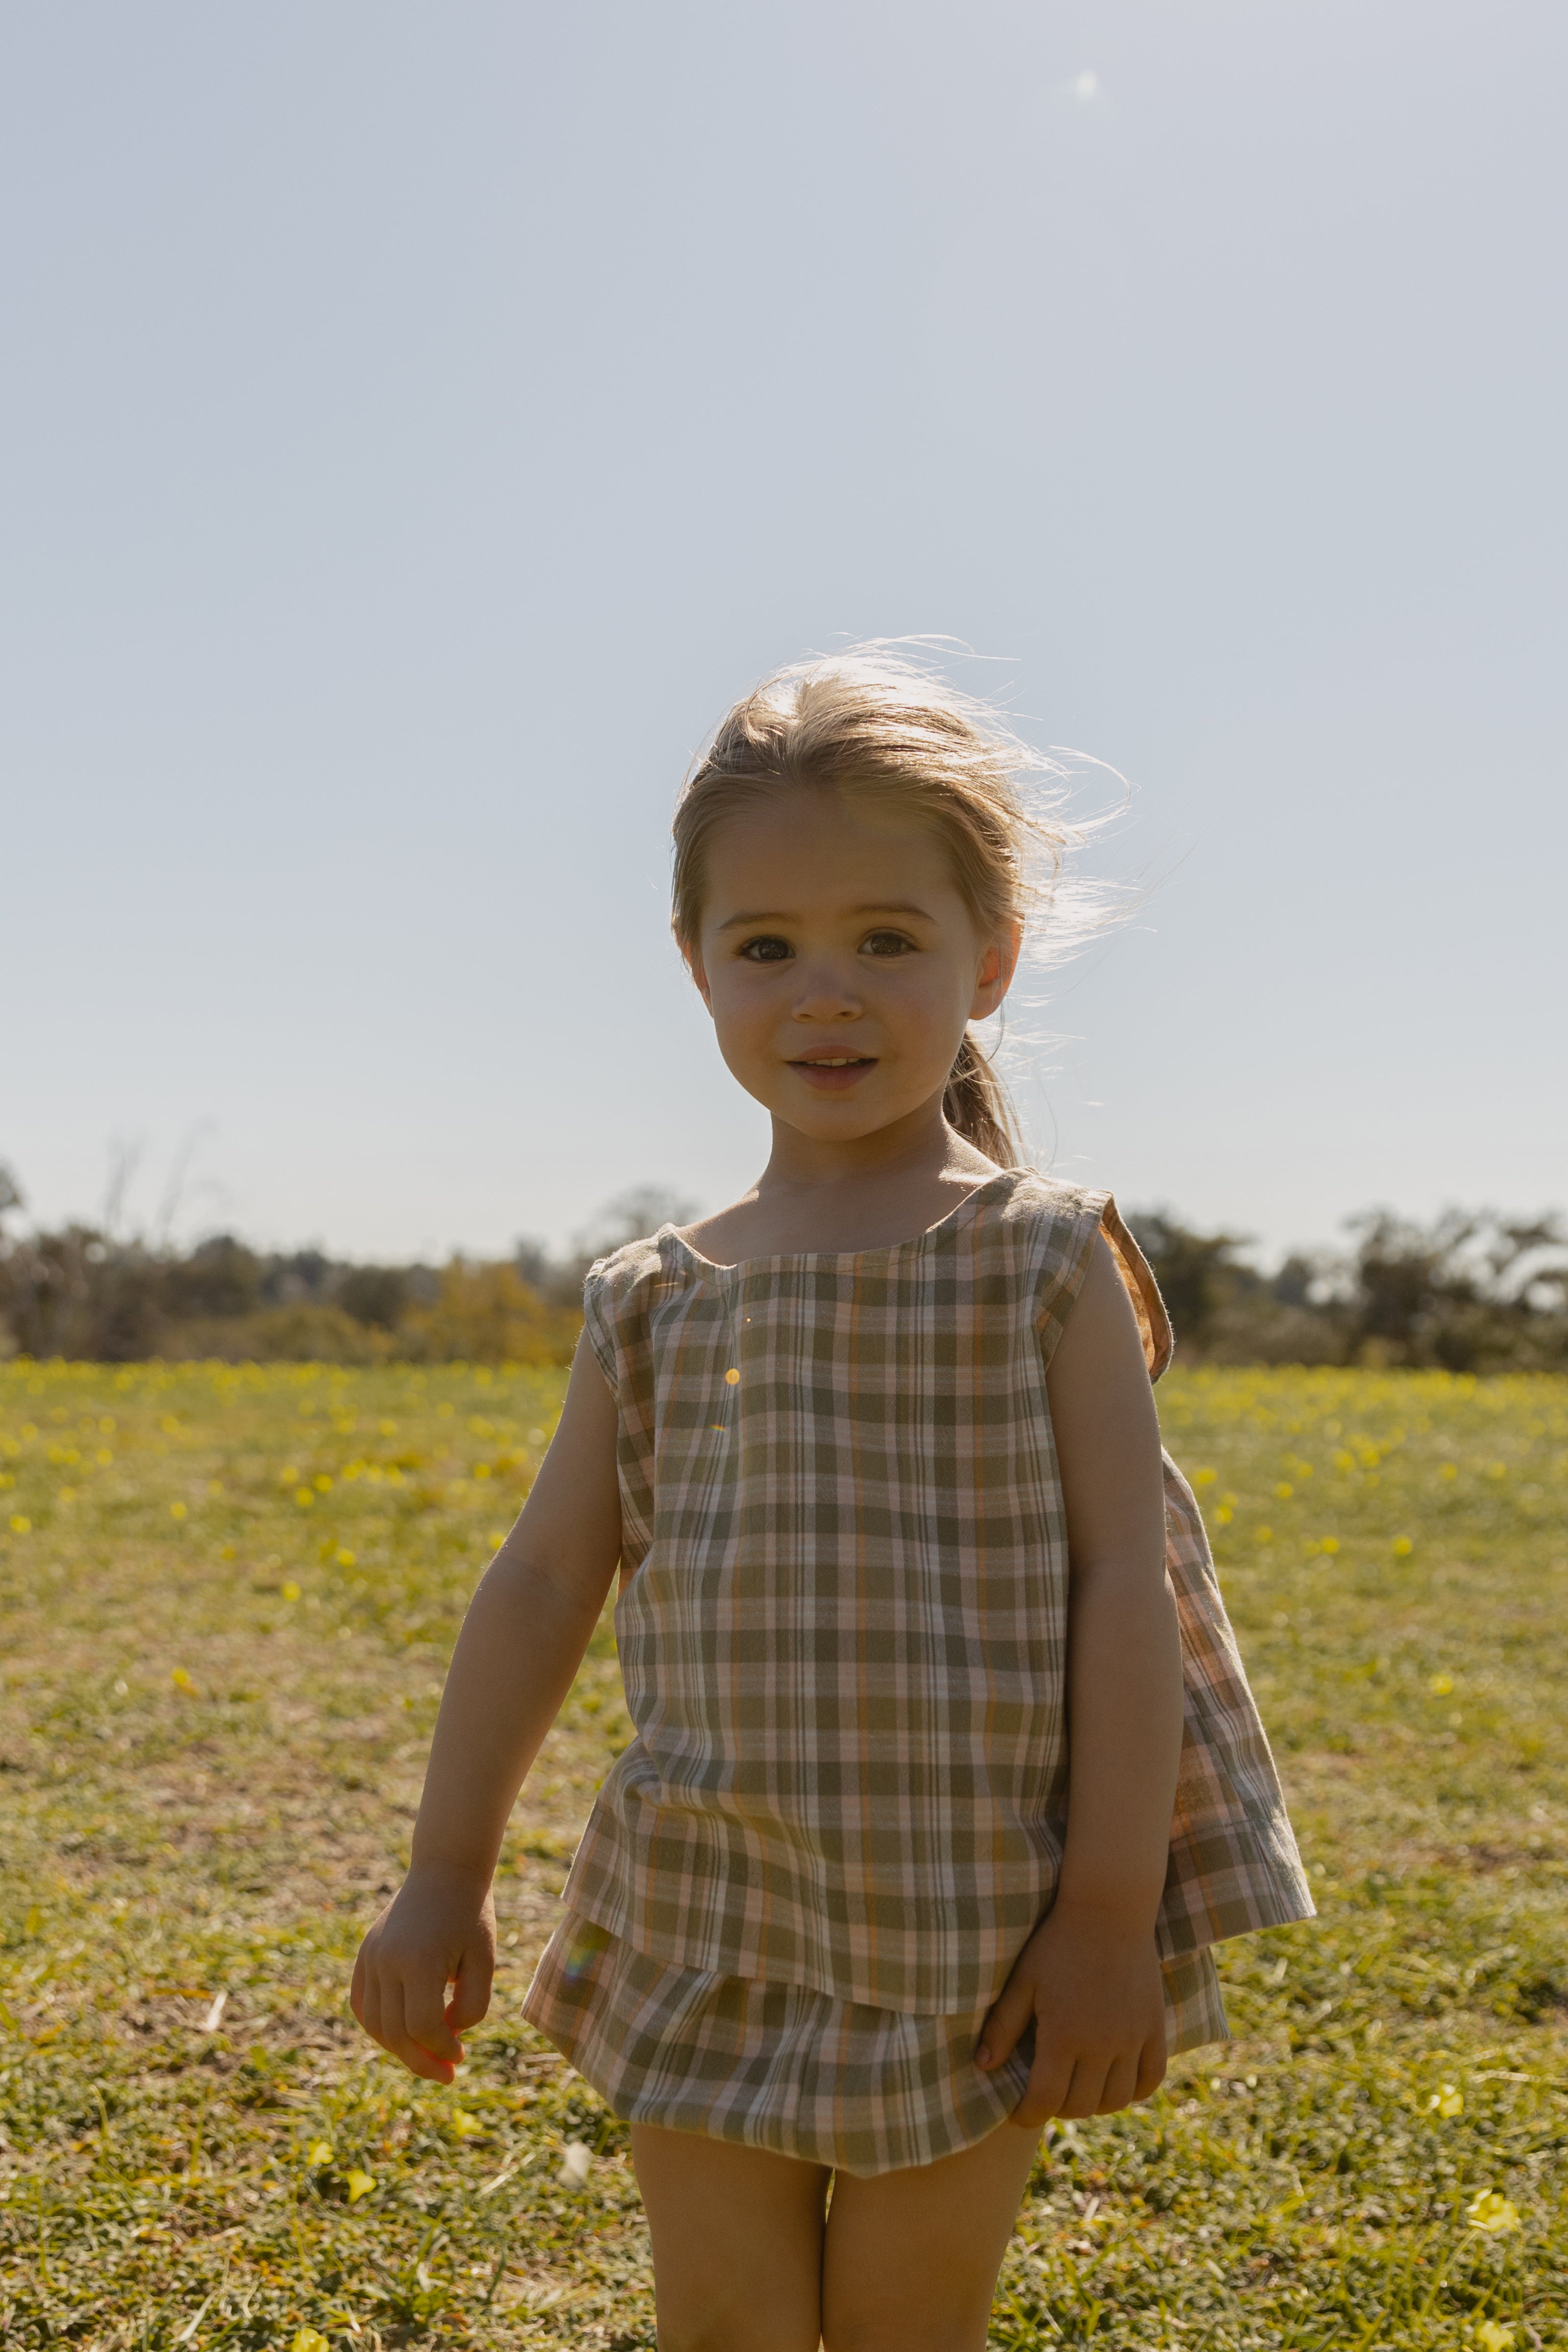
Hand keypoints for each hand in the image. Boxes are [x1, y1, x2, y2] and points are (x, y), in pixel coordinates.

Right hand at [350, 1862, 495, 2082]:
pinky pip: (362, 2004)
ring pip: (374, 2023)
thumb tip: (446, 2035)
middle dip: (421, 2061)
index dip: (442, 2049)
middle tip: (447, 2073)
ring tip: (427, 2056)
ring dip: (399, 2049)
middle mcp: (386, 1959)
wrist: (445, 1871)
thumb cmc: (471, 1916)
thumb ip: (472, 2005)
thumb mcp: (485, 1959)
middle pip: (395, 2032)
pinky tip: (403, 2035)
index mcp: (419, 1959)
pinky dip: (378, 2027)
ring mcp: (371, 1957)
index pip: (422, 2026)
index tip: (461, 2056)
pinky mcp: (365, 1954)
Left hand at [975, 1907, 1166, 2127]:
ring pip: (1117, 2100)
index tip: (1019, 2113)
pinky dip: (1134, 2090)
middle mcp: (1102, 2045)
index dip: (1028, 2114)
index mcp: (1063, 2035)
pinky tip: (1115, 2080)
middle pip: (1081, 2105)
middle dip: (1058, 2107)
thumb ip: (1003, 2026)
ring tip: (1079, 2088)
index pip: (1046, 2100)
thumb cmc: (1057, 1942)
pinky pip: (1151, 2079)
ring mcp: (1133, 2038)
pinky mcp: (1155, 2027)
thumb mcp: (1023, 1980)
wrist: (1109, 1909)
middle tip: (1047, 2094)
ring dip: (1095, 2103)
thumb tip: (983, 2067)